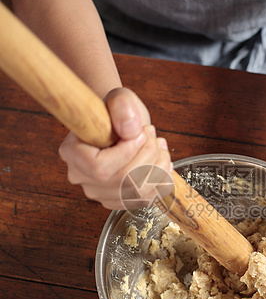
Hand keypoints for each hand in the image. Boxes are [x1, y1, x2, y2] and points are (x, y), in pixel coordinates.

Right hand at [59, 87, 171, 208]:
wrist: (120, 125)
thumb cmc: (115, 112)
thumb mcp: (119, 97)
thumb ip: (122, 106)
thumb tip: (131, 128)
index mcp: (72, 153)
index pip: (100, 167)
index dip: (128, 151)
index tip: (140, 132)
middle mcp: (83, 178)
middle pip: (123, 181)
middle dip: (148, 155)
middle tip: (152, 135)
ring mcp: (100, 193)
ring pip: (138, 192)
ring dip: (158, 166)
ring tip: (159, 145)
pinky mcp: (119, 200)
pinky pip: (147, 198)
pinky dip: (161, 179)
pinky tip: (160, 160)